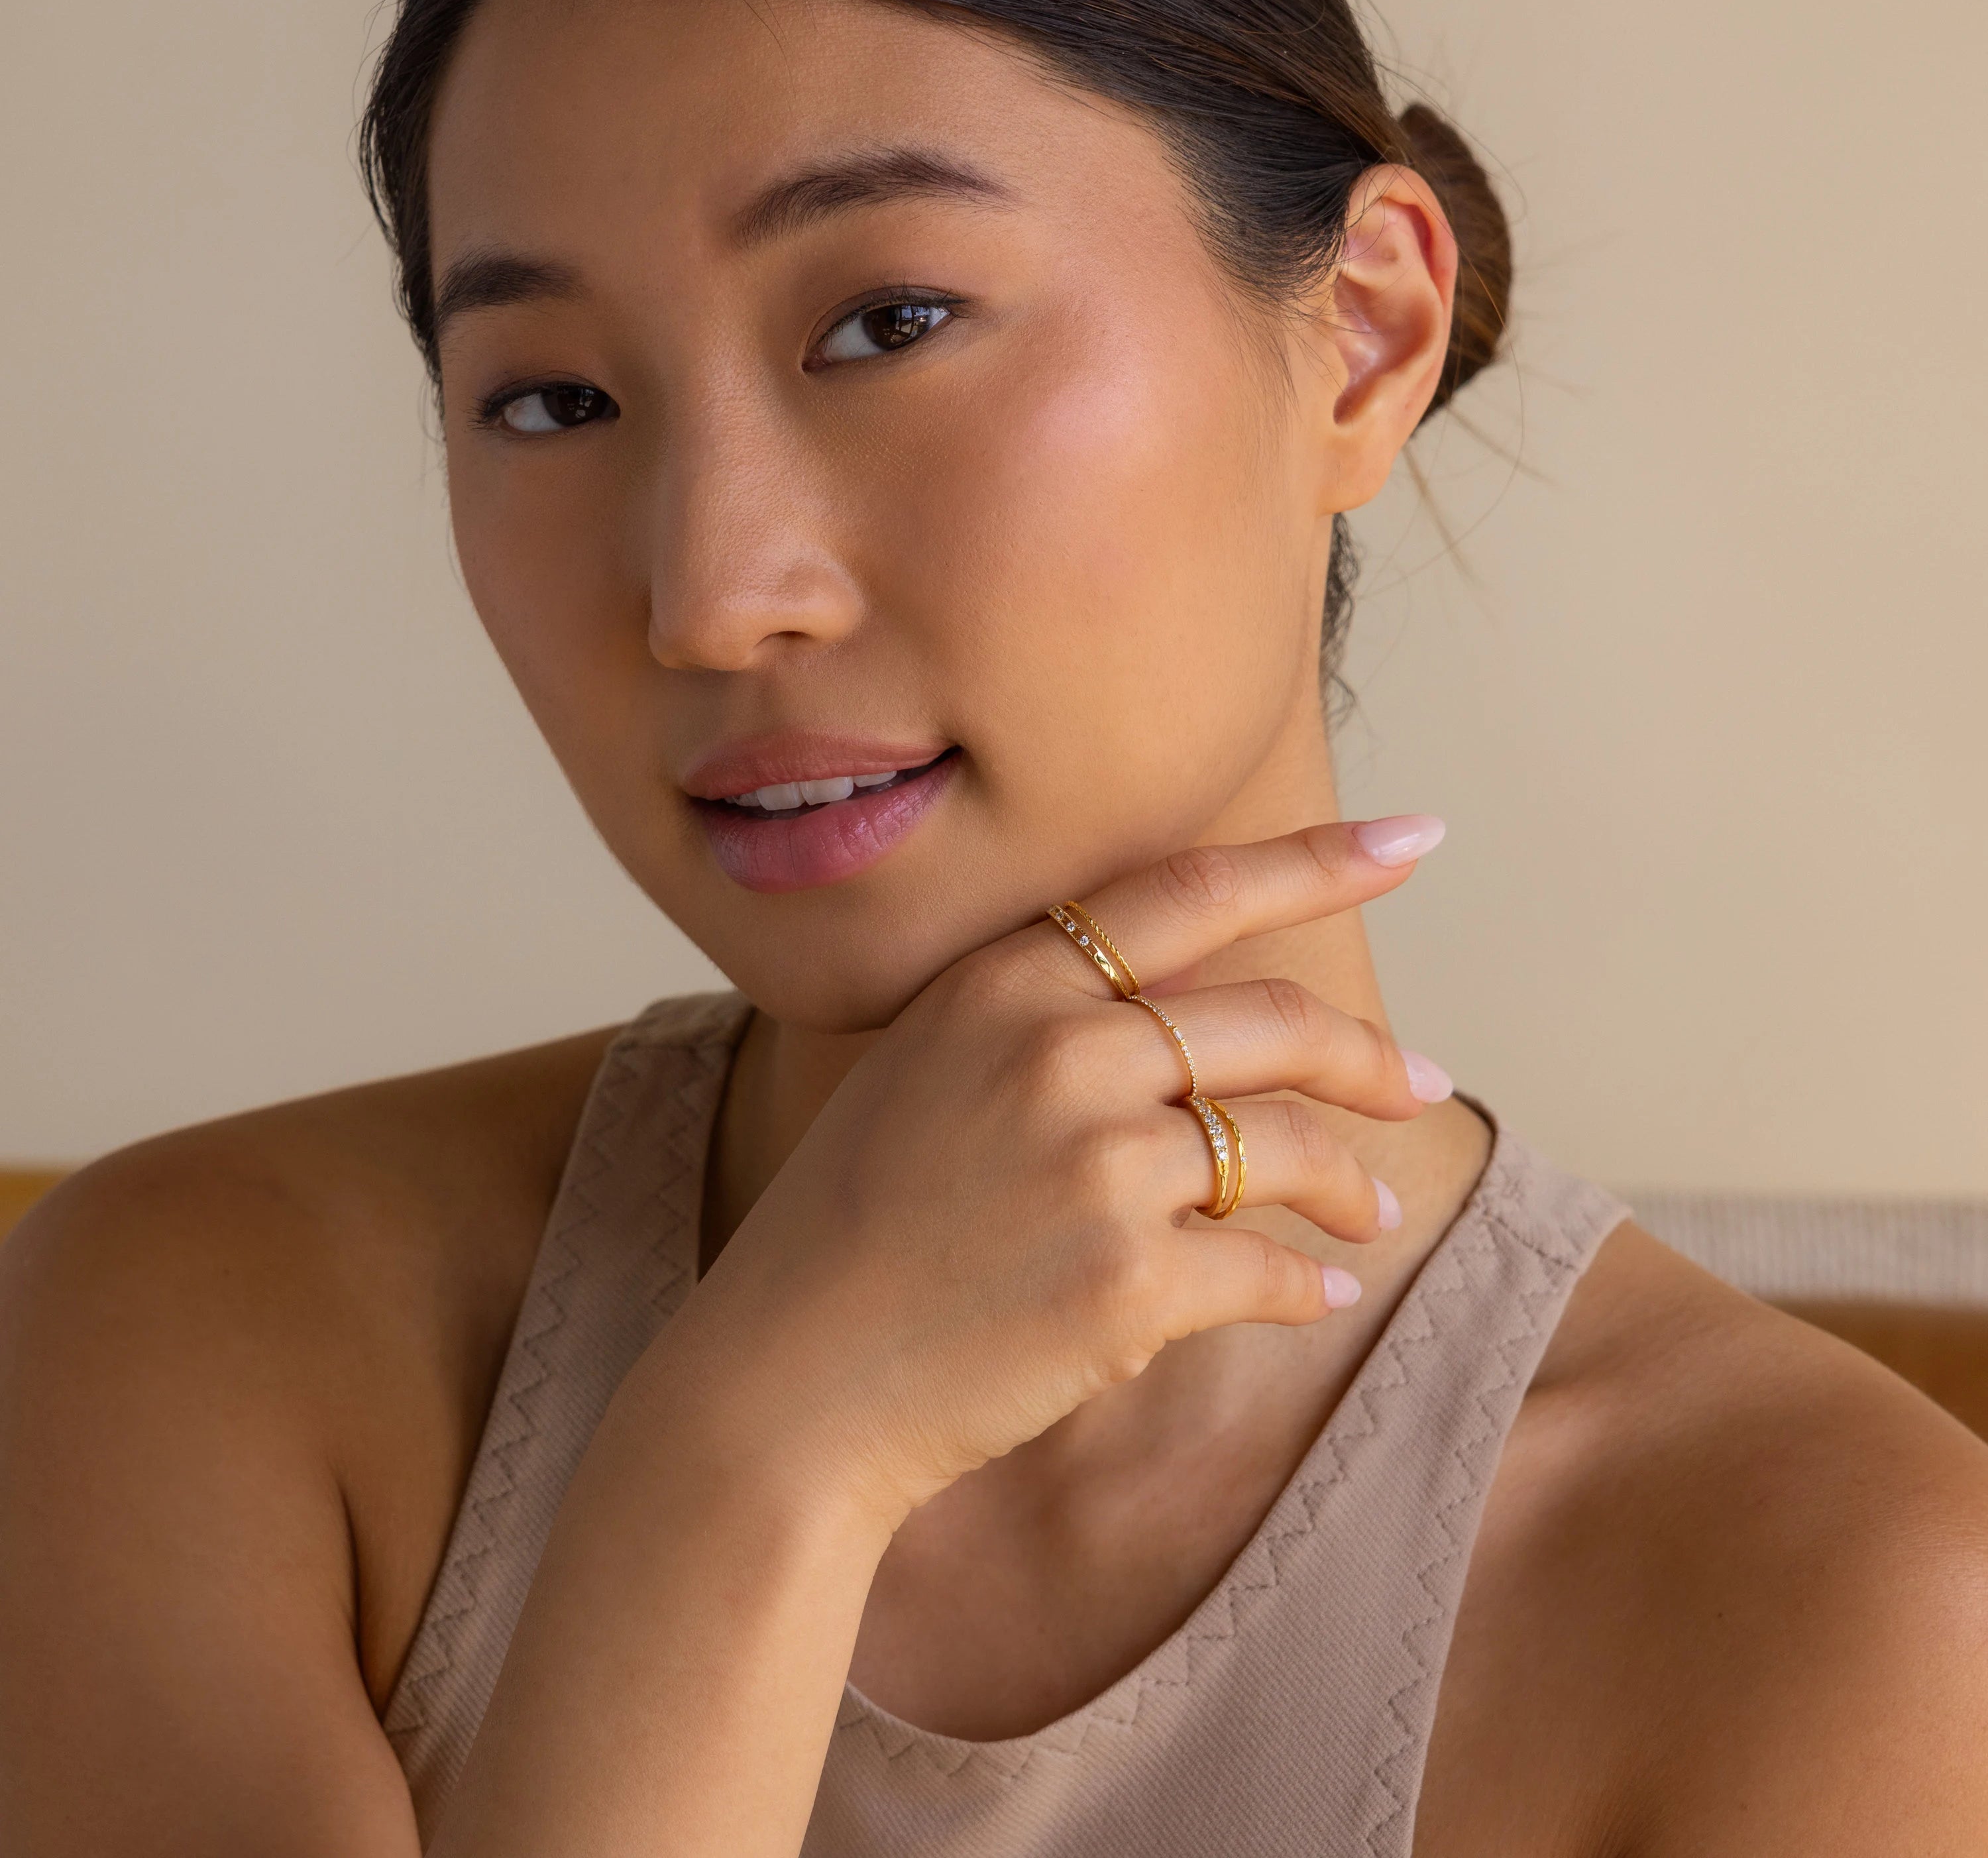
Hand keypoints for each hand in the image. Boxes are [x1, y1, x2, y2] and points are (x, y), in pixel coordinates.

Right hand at [657, 819, 1448, 1529]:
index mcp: (1005, 982)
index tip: (1412, 841)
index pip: (1192, 890)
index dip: (1317, 860)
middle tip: (1422, 1080)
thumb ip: (1052, 1020)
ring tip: (1370, 1213)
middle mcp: (1056, 1049)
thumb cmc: (856, 1225)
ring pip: (1286, 1149)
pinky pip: (1266, 1267)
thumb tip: (1202, 1019)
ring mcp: (1094, 1163)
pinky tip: (1319, 1292)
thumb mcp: (932, 1070)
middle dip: (1370, 1055)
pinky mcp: (1125, 1279)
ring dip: (1348, 1183)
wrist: (788, 1378)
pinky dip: (1306, 1284)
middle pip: (1272, 1024)